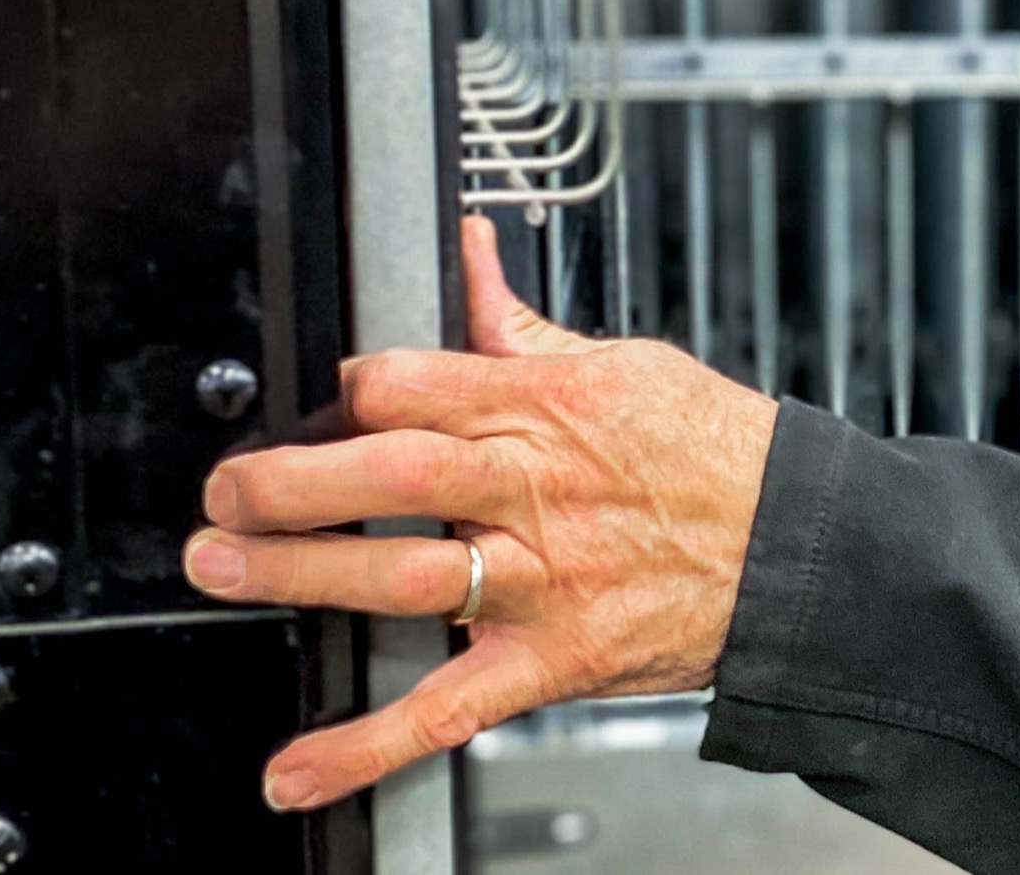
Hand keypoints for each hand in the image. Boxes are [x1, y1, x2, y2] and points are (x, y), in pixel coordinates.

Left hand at [184, 215, 778, 811]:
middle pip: (393, 475)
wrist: (796, 546)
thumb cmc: (715, 451)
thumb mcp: (625, 363)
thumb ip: (521, 325)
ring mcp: (541, 580)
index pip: (413, 383)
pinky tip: (298, 767)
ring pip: (404, 578)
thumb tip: (469, 251)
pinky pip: (448, 708)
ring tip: (223, 570)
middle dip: (290, 481)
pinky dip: (366, 745)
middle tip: (223, 489)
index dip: (345, 392)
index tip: (306, 405)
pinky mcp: (552, 659)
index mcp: (547, 404)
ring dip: (301, 577)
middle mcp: (536, 489)